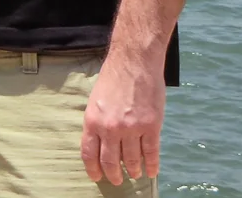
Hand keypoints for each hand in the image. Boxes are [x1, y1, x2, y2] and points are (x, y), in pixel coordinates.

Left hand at [81, 49, 165, 185]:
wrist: (134, 62)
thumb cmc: (113, 77)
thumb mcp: (96, 100)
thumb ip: (98, 121)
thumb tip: (100, 142)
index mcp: (92, 120)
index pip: (89, 153)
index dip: (93, 169)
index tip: (97, 177)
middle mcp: (110, 128)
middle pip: (110, 161)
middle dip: (113, 174)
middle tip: (116, 180)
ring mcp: (131, 129)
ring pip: (132, 160)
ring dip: (133, 170)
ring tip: (134, 174)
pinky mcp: (151, 127)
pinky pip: (151, 153)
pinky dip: (151, 165)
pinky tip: (151, 171)